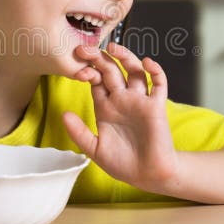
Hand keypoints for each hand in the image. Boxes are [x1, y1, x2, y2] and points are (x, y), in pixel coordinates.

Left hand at [62, 43, 178, 192]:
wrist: (148, 175)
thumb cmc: (122, 163)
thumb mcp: (94, 149)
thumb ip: (79, 132)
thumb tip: (64, 114)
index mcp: (105, 107)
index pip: (95, 80)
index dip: (87, 71)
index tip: (78, 69)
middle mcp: (122, 99)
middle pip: (111, 70)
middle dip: (99, 58)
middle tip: (86, 49)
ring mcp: (140, 100)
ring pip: (134, 71)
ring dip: (125, 57)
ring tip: (114, 48)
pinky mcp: (156, 106)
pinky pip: (159, 83)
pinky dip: (155, 71)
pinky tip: (147, 63)